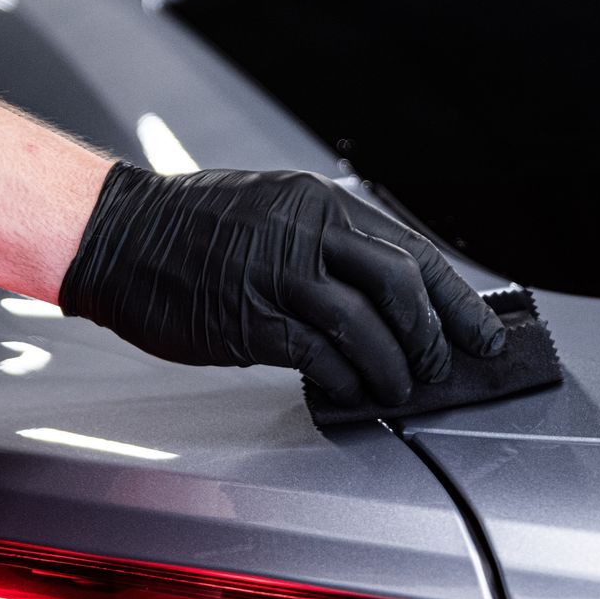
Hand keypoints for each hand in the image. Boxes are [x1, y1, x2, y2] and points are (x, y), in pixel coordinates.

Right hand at [58, 163, 505, 405]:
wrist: (116, 236)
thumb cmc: (189, 230)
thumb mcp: (272, 215)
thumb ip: (327, 249)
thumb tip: (386, 296)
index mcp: (319, 205)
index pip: (411, 252)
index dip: (456, 300)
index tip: (483, 333)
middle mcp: (306, 233)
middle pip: (401, 286)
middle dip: (433, 336)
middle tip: (441, 368)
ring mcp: (279, 275)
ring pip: (367, 326)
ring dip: (395, 368)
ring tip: (400, 389)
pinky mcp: (251, 320)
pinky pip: (321, 357)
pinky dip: (349, 381)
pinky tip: (355, 393)